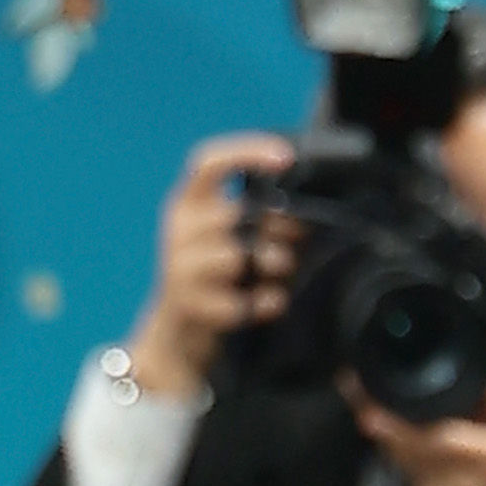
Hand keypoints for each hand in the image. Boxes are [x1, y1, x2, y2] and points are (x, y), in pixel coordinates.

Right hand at [127, 129, 306, 389]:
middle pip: (236, 214)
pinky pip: (240, 301)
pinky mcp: (188, 304)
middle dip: (278, 228)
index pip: (207, 163)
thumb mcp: (233, 238)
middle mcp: (178, 229)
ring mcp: (178, 267)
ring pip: (237, 255)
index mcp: (189, 204)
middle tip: (297, 242)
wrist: (180, 332)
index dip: (245, 153)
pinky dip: (265, 304)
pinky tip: (268, 304)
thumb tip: (307, 213)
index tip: (286, 156)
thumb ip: (261, 219)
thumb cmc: (220, 277)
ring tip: (278, 273)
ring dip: (272, 265)